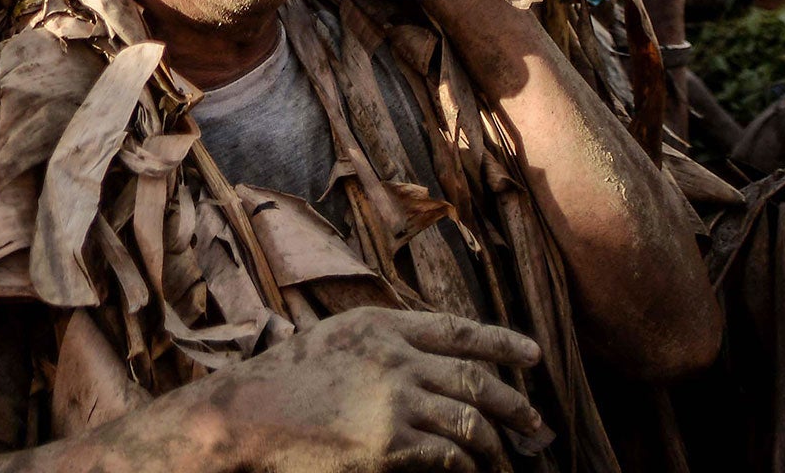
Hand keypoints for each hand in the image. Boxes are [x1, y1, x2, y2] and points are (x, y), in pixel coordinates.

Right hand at [180, 308, 544, 471]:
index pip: (457, 330)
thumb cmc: (285, 380)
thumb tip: (428, 355)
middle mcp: (394, 358)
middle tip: (536, 425)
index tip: (532, 354)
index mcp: (380, 326)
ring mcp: (394, 402)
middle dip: (515, 405)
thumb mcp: (335, 338)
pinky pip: (450, 458)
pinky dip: (466, 467)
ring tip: (504, 462)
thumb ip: (382, 341)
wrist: (249, 414)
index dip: (501, 342)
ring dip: (495, 447)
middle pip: (475, 380)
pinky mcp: (390, 446)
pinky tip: (469, 472)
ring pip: (471, 423)